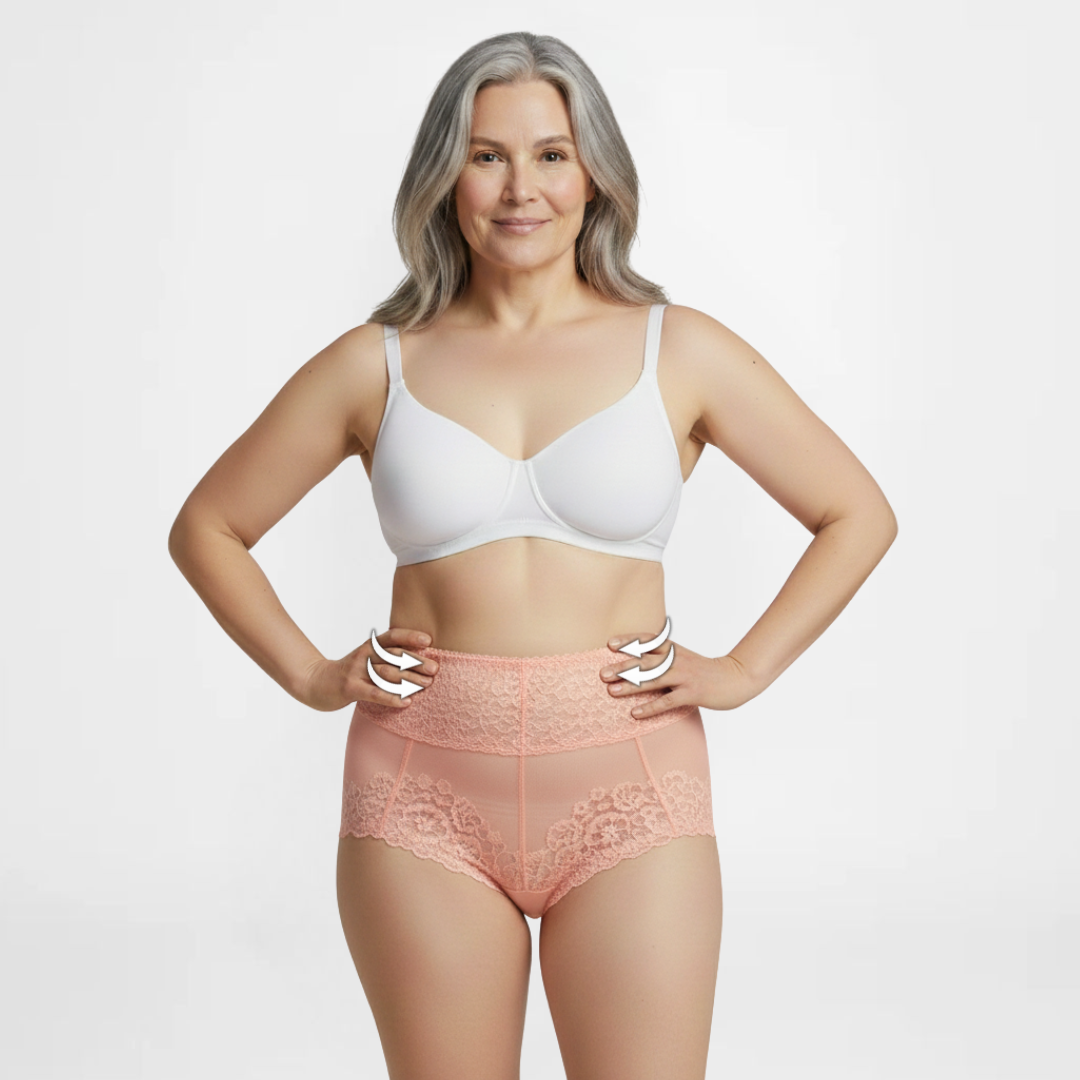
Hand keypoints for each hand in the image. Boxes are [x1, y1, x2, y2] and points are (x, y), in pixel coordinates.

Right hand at [298, 627, 437, 711]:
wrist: (316, 683)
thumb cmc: (350, 672)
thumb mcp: (366, 659)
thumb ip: (387, 657)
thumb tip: (422, 659)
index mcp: (369, 646)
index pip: (392, 637)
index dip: (410, 637)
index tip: (429, 642)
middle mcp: (364, 655)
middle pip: (394, 656)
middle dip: (416, 661)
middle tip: (435, 669)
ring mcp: (356, 671)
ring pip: (387, 674)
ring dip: (409, 679)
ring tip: (427, 685)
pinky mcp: (350, 688)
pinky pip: (374, 693)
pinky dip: (391, 698)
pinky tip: (406, 702)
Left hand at [599, 635, 760, 716]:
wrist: (736, 678)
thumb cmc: (705, 670)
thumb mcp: (684, 657)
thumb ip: (664, 657)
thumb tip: (639, 660)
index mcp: (674, 649)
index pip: (648, 641)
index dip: (629, 641)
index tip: (609, 644)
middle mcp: (677, 660)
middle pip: (645, 661)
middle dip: (622, 667)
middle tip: (602, 674)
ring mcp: (684, 677)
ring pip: (653, 680)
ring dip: (631, 686)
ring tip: (612, 692)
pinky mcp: (691, 694)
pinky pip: (667, 702)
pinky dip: (650, 708)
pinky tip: (635, 714)